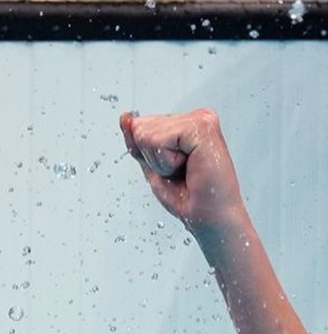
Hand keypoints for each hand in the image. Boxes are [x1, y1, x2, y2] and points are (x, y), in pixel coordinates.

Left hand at [119, 109, 247, 237]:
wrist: (208, 216)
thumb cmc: (186, 195)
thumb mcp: (152, 164)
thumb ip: (137, 140)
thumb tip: (125, 117)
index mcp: (187, 122)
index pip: (139, 125)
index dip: (147, 153)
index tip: (175, 168)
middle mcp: (197, 116)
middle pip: (140, 127)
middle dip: (153, 157)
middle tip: (181, 172)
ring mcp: (202, 119)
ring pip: (146, 134)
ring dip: (160, 161)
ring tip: (186, 171)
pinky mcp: (203, 128)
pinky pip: (158, 140)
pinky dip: (166, 162)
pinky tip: (189, 167)